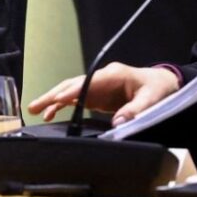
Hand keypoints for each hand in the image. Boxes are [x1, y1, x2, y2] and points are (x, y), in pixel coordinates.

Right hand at [28, 63, 179, 125]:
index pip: (87, 82)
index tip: (57, 99)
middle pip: (72, 84)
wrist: (162, 84)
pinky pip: (75, 99)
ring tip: (35, 110)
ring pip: (70, 91)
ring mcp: (97, 86)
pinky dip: (62, 105)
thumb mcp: (152, 99)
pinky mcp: (97, 96)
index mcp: (113, 75)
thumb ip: (135, 110)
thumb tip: (118, 122)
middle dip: (53, 94)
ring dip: (52, 99)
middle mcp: (101, 78)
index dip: (72, 91)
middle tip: (34, 106)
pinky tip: (51, 115)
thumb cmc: (158, 89)